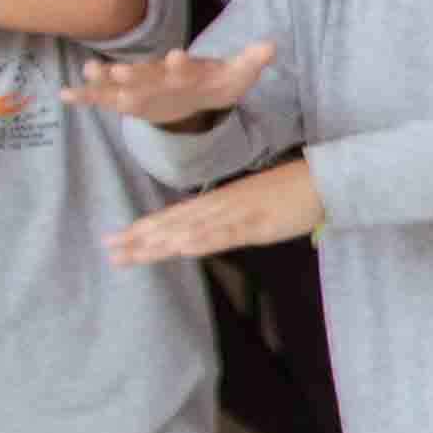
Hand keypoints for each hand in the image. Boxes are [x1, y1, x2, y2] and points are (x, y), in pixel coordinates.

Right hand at [65, 37, 276, 130]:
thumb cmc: (216, 81)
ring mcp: (138, 86)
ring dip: (103, 78)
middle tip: (119, 70)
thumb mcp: (236, 75)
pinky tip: (65, 95)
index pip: (184, 65)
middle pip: (145, 74)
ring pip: (117, 82)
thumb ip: (250, 61)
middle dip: (134, 73)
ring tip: (86, 71)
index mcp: (185, 69)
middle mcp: (158, 74)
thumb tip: (272, 45)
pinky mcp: (124, 101)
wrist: (197, 94)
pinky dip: (85, 97)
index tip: (178, 55)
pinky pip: (101, 99)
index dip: (182, 62)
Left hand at [110, 159, 322, 266]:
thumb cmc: (288, 191)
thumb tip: (197, 230)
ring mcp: (238, 213)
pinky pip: (228, 233)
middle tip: (110, 249)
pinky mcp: (260, 223)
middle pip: (174, 224)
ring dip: (163, 241)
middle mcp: (220, 206)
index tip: (114, 240)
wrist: (322, 180)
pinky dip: (205, 240)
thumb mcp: (249, 203)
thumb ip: (224, 217)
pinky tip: (184, 248)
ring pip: (193, 229)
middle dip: (141, 238)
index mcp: (217, 202)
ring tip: (134, 252)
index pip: (172, 217)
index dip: (142, 228)